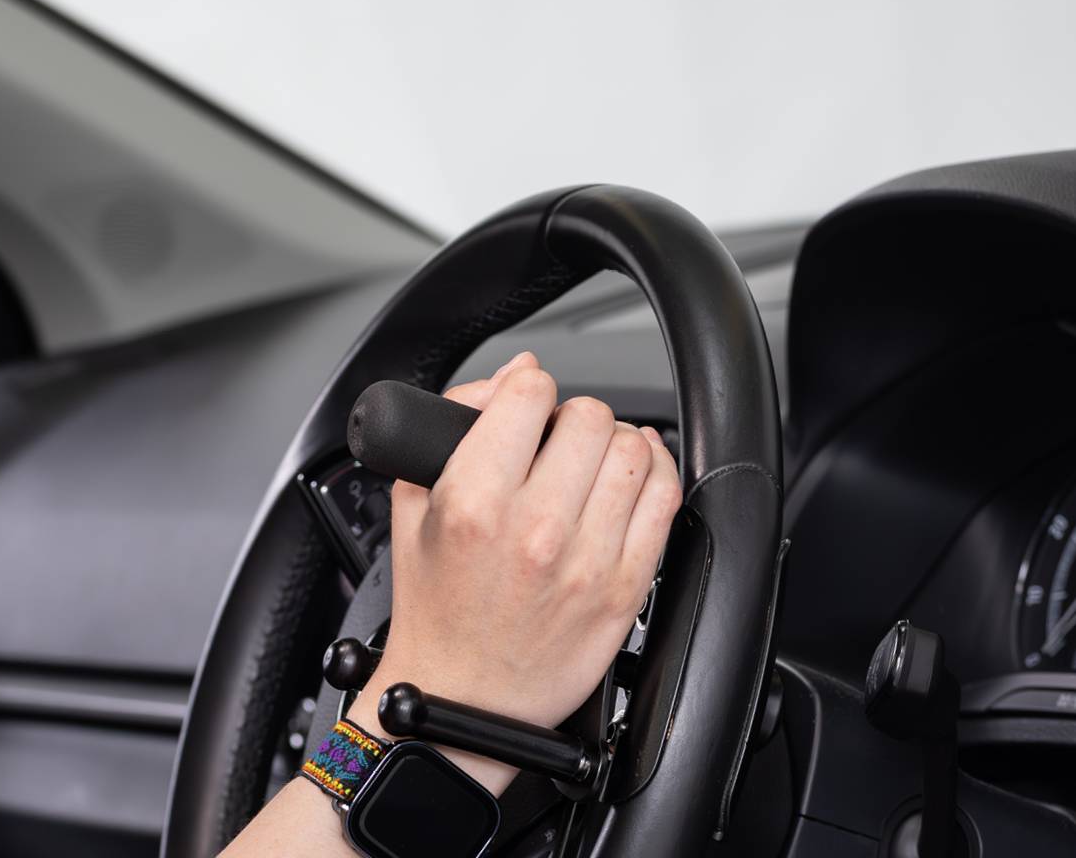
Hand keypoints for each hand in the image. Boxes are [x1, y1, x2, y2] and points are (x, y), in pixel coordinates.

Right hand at [350, 352, 682, 793]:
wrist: (461, 700)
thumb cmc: (435, 612)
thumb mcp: (411, 512)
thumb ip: (449, 433)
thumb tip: (511, 377)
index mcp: (473, 502)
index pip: (526, 394)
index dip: (525, 388)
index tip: (522, 404)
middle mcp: (535, 526)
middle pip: (588, 416)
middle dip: (571, 416)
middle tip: (555, 440)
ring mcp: (587, 558)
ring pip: (634, 450)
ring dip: (614, 444)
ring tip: (592, 461)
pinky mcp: (625, 586)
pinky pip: (666, 500)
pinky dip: (656, 474)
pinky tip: (632, 477)